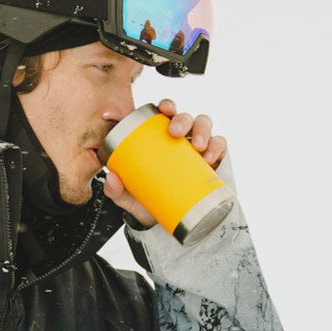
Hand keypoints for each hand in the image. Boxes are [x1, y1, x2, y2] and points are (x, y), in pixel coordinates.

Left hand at [102, 98, 226, 226]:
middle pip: (186, 118)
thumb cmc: (151, 202)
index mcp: (161, 139)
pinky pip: (220, 145)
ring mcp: (199, 148)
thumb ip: (117, 191)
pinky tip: (210, 158)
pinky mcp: (215, 159)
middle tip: (176, 133)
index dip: (167, 106)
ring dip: (202, 131)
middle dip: (183, 120)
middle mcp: (181, 139)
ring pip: (205, 126)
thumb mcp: (131, 198)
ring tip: (198, 148)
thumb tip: (112, 178)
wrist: (170, 224)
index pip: (166, 115)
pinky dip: (217, 146)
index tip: (164, 110)